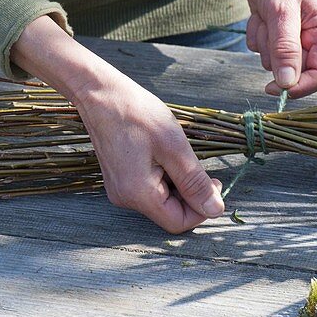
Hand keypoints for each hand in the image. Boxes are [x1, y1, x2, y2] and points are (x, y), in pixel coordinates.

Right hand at [11, 16, 224, 232]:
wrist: (100, 94)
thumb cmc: (137, 114)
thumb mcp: (174, 146)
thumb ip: (195, 182)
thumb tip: (216, 210)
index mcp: (138, 194)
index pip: (179, 223)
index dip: (202, 208)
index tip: (214, 181)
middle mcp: (125, 198)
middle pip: (170, 213)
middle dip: (190, 194)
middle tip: (198, 164)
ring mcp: (119, 190)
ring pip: (161, 201)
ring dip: (178, 183)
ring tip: (177, 153)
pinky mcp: (119, 180)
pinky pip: (149, 189)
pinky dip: (164, 177)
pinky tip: (164, 154)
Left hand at [246, 0, 316, 98]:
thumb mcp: (281, 11)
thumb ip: (285, 47)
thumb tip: (287, 84)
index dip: (298, 86)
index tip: (273, 87)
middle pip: (295, 72)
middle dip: (275, 54)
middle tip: (268, 26)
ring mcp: (299, 39)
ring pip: (275, 63)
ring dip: (263, 43)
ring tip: (265, 15)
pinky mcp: (281, 36)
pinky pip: (263, 52)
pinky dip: (257, 36)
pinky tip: (261, 15)